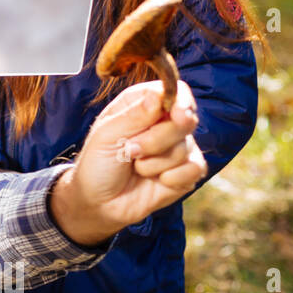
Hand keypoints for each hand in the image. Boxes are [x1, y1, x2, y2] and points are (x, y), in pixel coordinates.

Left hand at [51, 80, 205, 245]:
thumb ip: (134, 115)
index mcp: (142, 104)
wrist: (98, 202)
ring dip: (155, 162)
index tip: (175, 114)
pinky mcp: (186, 171)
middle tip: (131, 150)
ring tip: (135, 167)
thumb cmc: (97, 164)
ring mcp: (177, 146)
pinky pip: (195, 168)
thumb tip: (158, 95)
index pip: (174, 90)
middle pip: (185, 119)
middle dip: (157, 140)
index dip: (179, 101)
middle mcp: (163, 122)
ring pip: (186, 147)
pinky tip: (155, 181)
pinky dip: (171, 178)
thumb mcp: (106, 136)